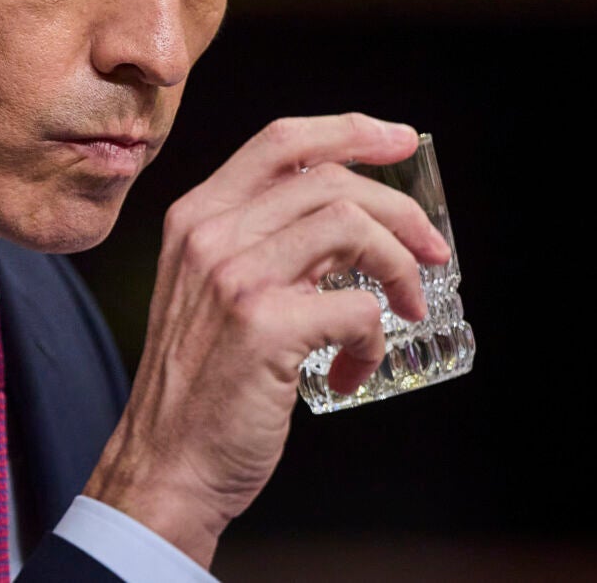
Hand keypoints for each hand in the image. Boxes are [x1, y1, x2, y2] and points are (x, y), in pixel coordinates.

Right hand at [82, 114, 450, 566]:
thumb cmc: (194, 389)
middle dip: (400, 211)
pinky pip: (358, 308)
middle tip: (431, 250)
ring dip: (400, 268)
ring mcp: (235, 277)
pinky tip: (352, 370)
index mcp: (195, 218)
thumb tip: (346, 223)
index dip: (349, 131)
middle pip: (329, 179)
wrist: (165, 466)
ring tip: (406, 308)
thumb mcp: (206, 293)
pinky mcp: (266, 326)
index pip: (280, 141)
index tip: (399, 140)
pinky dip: (372, 342)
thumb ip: (256, 246)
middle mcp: (210, 235)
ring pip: (352, 228)